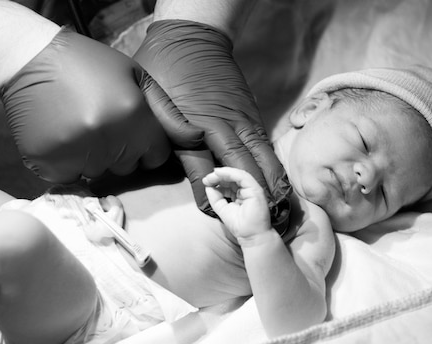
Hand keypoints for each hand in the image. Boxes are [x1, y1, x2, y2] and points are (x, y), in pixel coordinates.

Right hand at [1, 27, 202, 182]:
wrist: (28, 60)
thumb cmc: (88, 65)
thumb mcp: (135, 77)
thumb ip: (166, 112)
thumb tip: (197, 140)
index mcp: (133, 116)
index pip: (155, 156)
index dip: (143, 143)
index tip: (127, 128)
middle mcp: (108, 140)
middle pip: (127, 167)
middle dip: (118, 150)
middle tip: (98, 122)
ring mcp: (77, 154)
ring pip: (99, 174)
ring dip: (92, 158)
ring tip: (77, 126)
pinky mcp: (50, 164)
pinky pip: (70, 178)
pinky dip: (66, 164)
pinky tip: (61, 137)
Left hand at [133, 20, 289, 214]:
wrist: (191, 36)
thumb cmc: (164, 70)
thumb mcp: (150, 100)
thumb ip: (160, 132)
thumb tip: (156, 161)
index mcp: (192, 123)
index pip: (201, 167)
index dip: (207, 192)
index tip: (214, 215)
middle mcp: (221, 124)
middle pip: (240, 164)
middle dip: (252, 193)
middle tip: (264, 218)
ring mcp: (240, 118)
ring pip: (259, 153)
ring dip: (270, 179)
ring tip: (281, 204)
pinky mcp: (249, 112)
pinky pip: (263, 141)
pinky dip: (272, 161)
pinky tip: (278, 178)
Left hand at [203, 167, 270, 239]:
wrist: (251, 236)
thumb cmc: (240, 226)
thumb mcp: (222, 209)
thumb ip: (215, 198)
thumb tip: (208, 187)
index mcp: (240, 194)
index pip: (228, 183)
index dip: (217, 181)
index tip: (206, 182)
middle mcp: (247, 190)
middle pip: (232, 177)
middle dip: (218, 176)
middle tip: (207, 179)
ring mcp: (252, 189)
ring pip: (237, 174)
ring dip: (223, 174)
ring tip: (212, 176)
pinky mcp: (255, 190)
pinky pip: (243, 177)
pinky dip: (230, 173)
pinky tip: (220, 173)